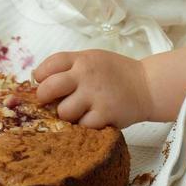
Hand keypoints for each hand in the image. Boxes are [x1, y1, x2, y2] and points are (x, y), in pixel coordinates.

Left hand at [32, 49, 153, 129]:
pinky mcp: (105, 114)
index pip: (48, 66)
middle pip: (48, 88)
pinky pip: (81, 126)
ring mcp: (95, 95)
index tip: (43, 84)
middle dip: (44, 98)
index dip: (40, 77)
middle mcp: (86, 75)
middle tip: (51, 103)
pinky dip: (84, 125)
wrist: (147, 86)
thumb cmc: (115, 74)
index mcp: (82, 59)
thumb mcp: (92, 60)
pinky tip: (93, 118)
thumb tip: (38, 81)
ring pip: (63, 112)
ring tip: (79, 111)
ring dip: (67, 115)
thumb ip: (69, 68)